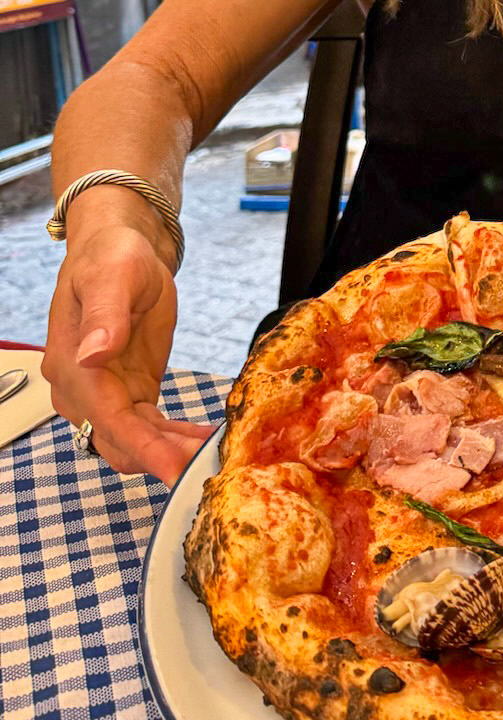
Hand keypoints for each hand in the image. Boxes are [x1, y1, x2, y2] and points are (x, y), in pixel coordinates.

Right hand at [42, 217, 212, 483]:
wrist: (119, 251)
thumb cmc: (114, 257)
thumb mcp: (114, 276)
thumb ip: (105, 315)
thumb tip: (93, 353)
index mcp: (71, 364)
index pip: (105, 418)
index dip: (142, 447)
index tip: (175, 469)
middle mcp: (81, 390)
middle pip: (118, 441)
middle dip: (161, 459)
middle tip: (208, 468)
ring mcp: (102, 395)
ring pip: (133, 442)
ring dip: (170, 453)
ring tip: (214, 455)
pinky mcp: (127, 395)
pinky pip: (146, 429)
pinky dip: (172, 439)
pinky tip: (203, 440)